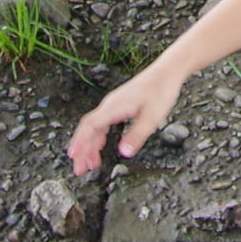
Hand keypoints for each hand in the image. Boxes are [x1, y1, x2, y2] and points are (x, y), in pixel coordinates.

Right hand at [69, 65, 184, 172]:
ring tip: (89, 164)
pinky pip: (102, 124)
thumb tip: (124, 152)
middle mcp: (110, 105)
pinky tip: (100, 146)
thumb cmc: (161, 90)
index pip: (90, 126)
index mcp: (114, 107)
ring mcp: (113, 105)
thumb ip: (137, 135)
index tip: (73, 156)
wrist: (167, 72)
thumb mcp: (152, 117)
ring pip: (94, 127)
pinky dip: (98, 138)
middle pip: (88, 128)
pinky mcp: (119, 106)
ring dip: (89, 146)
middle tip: (79, 168)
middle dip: (81, 149)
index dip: (80, 142)